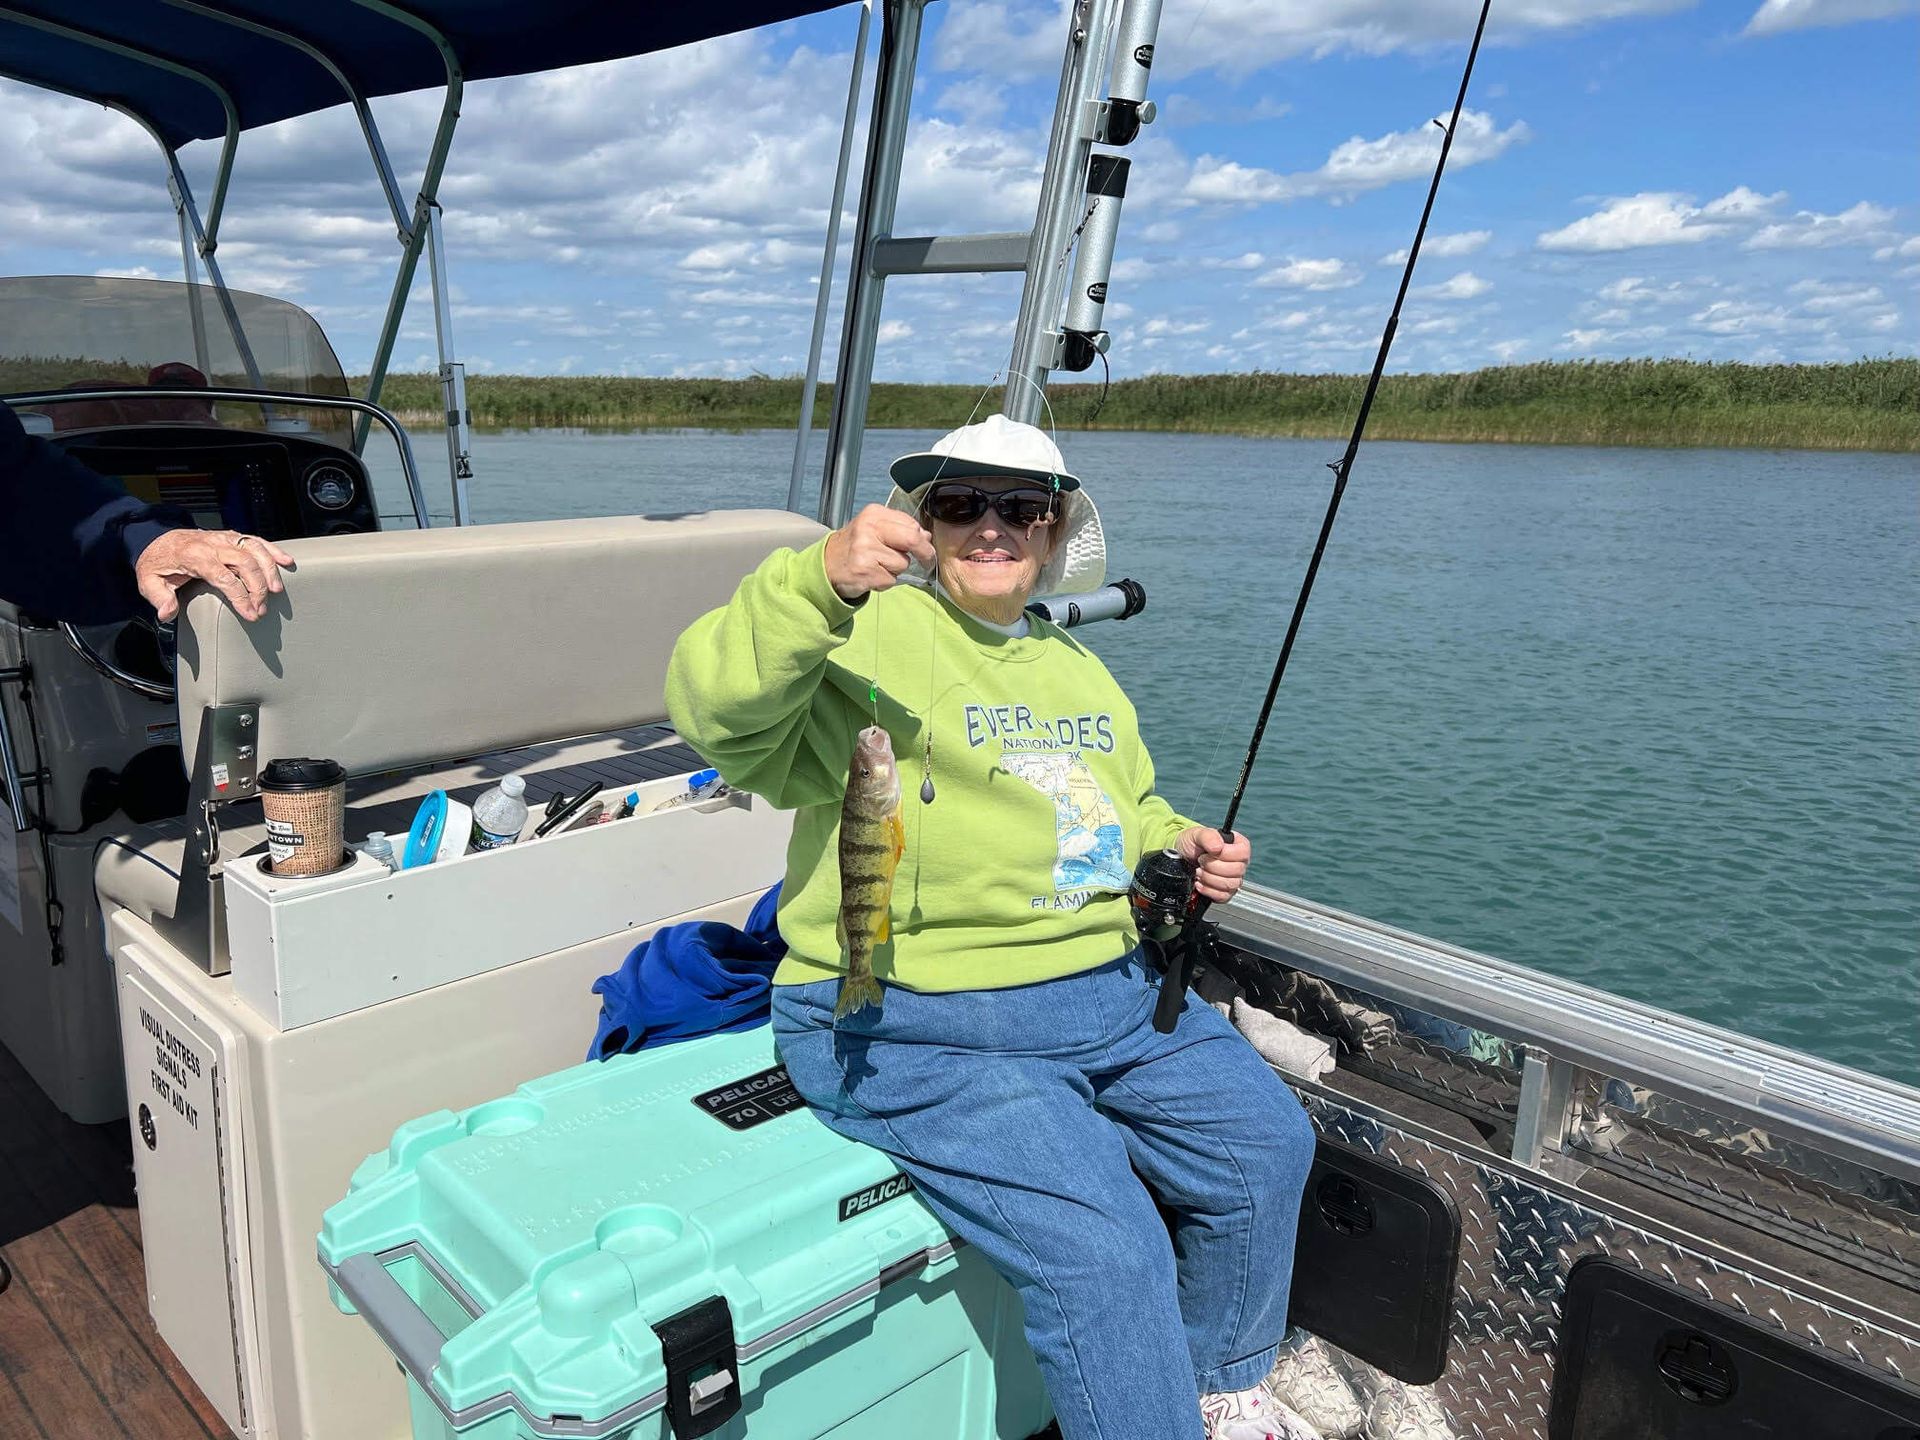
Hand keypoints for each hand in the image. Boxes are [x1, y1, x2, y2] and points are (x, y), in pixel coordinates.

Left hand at [134, 528, 293, 622]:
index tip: (250, 613)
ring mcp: (224, 538)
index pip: (225, 577)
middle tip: (261, 608)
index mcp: (195, 556)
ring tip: (277, 590)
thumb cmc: (157, 562)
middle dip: (258, 588)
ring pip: (255, 549)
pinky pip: (256, 540)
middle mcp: (213, 544)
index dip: (240, 597)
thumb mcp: (148, 582)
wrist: (155, 538)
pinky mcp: (231, 536)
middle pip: (246, 563)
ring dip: (270, 570)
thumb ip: (159, 598)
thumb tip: (167, 613)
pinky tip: (286, 562)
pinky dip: (273, 550)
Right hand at [824, 504, 934, 601]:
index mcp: (873, 514)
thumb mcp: (875, 530)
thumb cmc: (854, 547)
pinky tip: (871, 575)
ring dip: (895, 570)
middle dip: (925, 553)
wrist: (826, 566)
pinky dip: (884, 582)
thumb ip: (900, 530)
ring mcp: (865, 549)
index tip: (926, 547)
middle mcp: (868, 528)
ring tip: (877, 566)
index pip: (911, 524)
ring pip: (902, 564)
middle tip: (927, 561)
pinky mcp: (864, 571)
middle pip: (912, 539)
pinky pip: (891, 580)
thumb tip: (926, 537)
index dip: (923, 538)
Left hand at [1176, 825, 1251, 904]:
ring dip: (1209, 878)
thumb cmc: (1193, 844)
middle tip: (1201, 861)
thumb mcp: (1197, 834)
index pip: (1243, 853)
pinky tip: (1200, 882)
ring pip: (1229, 884)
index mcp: (1238, 846)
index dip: (1225, 854)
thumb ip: (1209, 836)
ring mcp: (1233, 879)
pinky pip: (1223, 896)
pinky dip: (1208, 890)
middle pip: (1236, 871)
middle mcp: (1239, 863)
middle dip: (1213, 866)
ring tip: (1199, 871)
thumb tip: (1218, 847)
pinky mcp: (1225, 892)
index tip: (1209, 852)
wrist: (1182, 857)